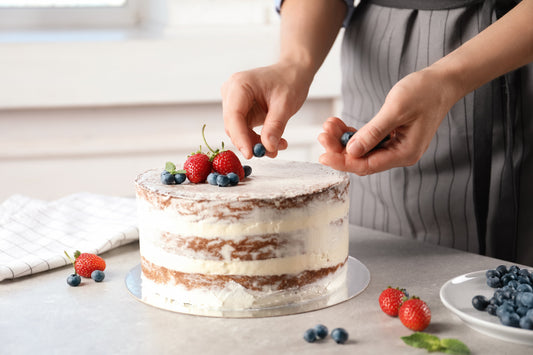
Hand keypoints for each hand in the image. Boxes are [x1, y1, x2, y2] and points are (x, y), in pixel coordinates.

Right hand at [221, 62, 312, 158]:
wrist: (292, 73)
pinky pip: (244, 131)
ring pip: (238, 131)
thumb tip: (268, 147)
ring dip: (256, 143)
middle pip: (233, 126)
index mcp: (239, 85)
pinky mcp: (240, 111)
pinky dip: (258, 139)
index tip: (250, 154)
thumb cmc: (289, 81)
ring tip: (279, 145)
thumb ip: (275, 126)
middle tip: (272, 152)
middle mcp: (231, 93)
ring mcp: (234, 102)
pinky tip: (274, 141)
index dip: (240, 138)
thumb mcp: (286, 104)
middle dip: (251, 142)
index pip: (233, 116)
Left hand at [318, 68, 457, 174]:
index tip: (323, 155)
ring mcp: (395, 147)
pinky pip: (367, 141)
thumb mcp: (396, 110)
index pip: (367, 165)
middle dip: (339, 148)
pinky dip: (352, 133)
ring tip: (328, 125)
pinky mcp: (391, 138)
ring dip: (343, 139)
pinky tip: (339, 124)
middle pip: (362, 160)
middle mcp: (399, 154)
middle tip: (322, 134)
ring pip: (362, 150)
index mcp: (404, 153)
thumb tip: (352, 151)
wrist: (442, 81)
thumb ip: (373, 132)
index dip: (343, 162)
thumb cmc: (424, 92)